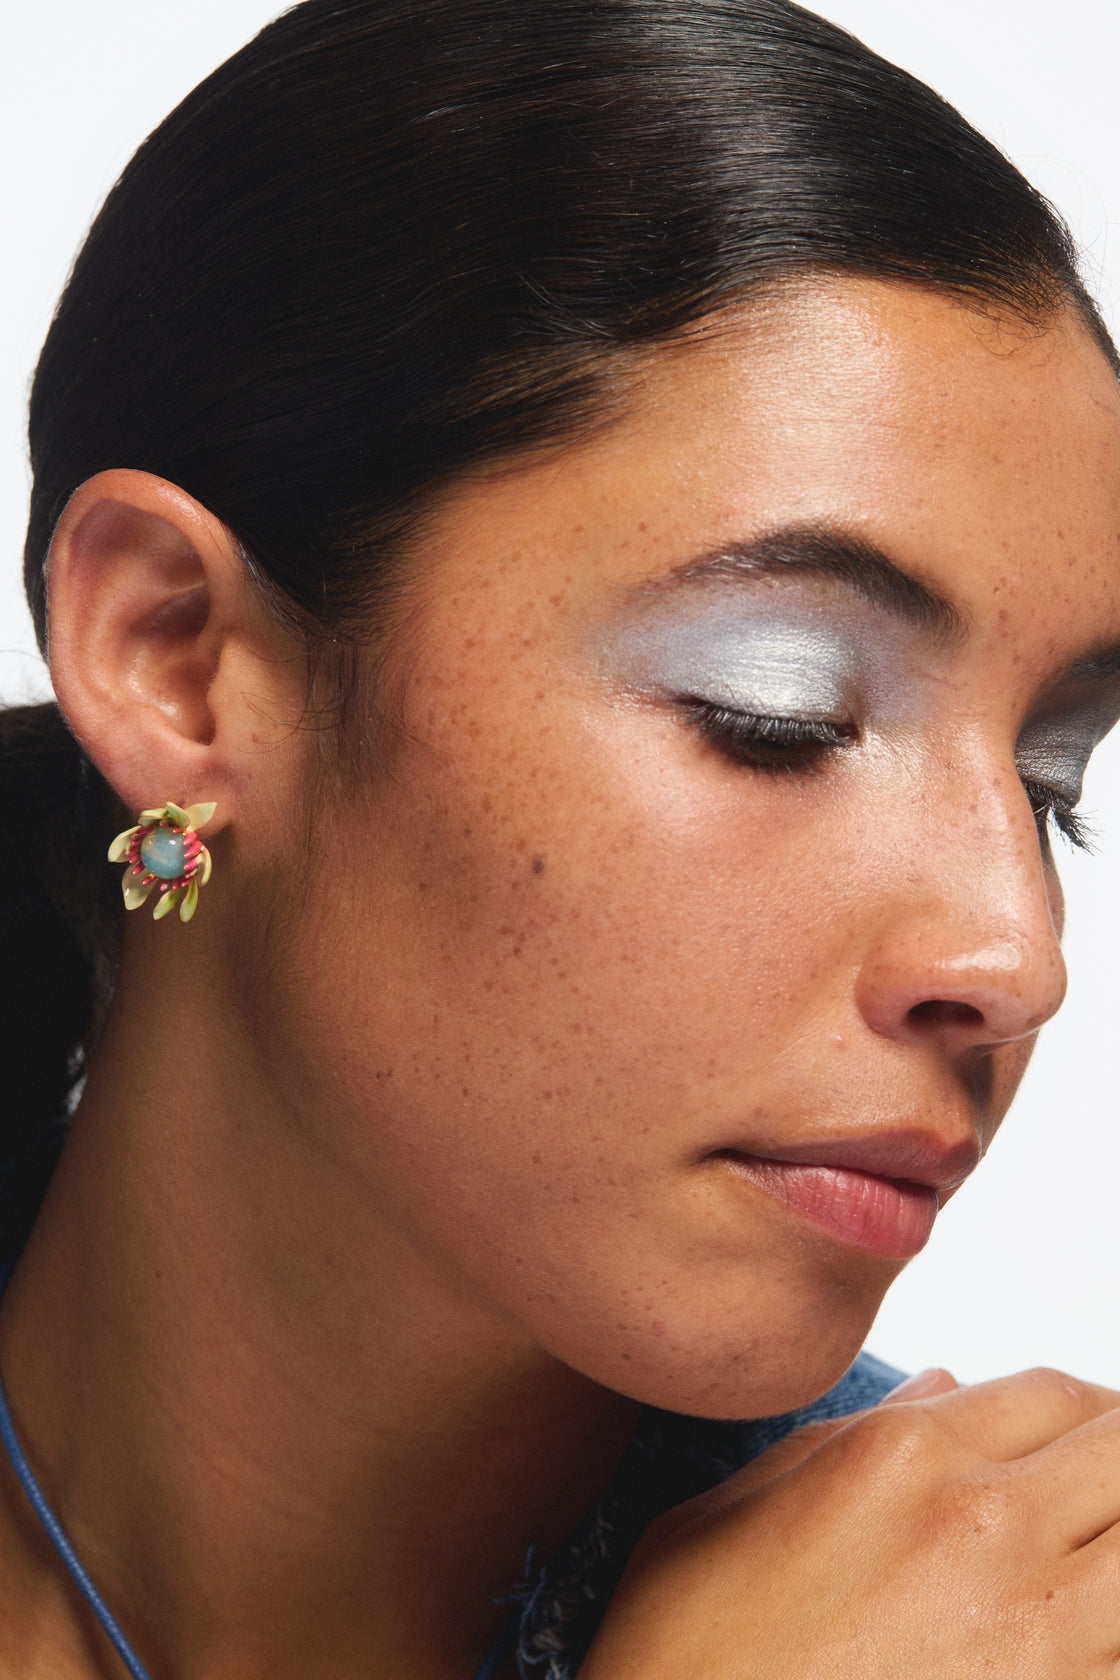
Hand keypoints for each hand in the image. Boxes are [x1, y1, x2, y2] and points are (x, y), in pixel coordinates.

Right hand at [581, 1368, 1119, 1677]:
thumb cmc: (682, 1653)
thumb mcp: (727, 1512)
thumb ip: (839, 1442)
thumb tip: (944, 1391)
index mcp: (902, 1456)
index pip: (1051, 1391)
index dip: (1087, 1406)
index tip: (1085, 1435)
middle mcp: (985, 1528)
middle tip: (1102, 1495)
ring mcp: (1035, 1638)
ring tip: (1099, 1562)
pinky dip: (1117, 1639)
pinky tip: (1089, 1640)